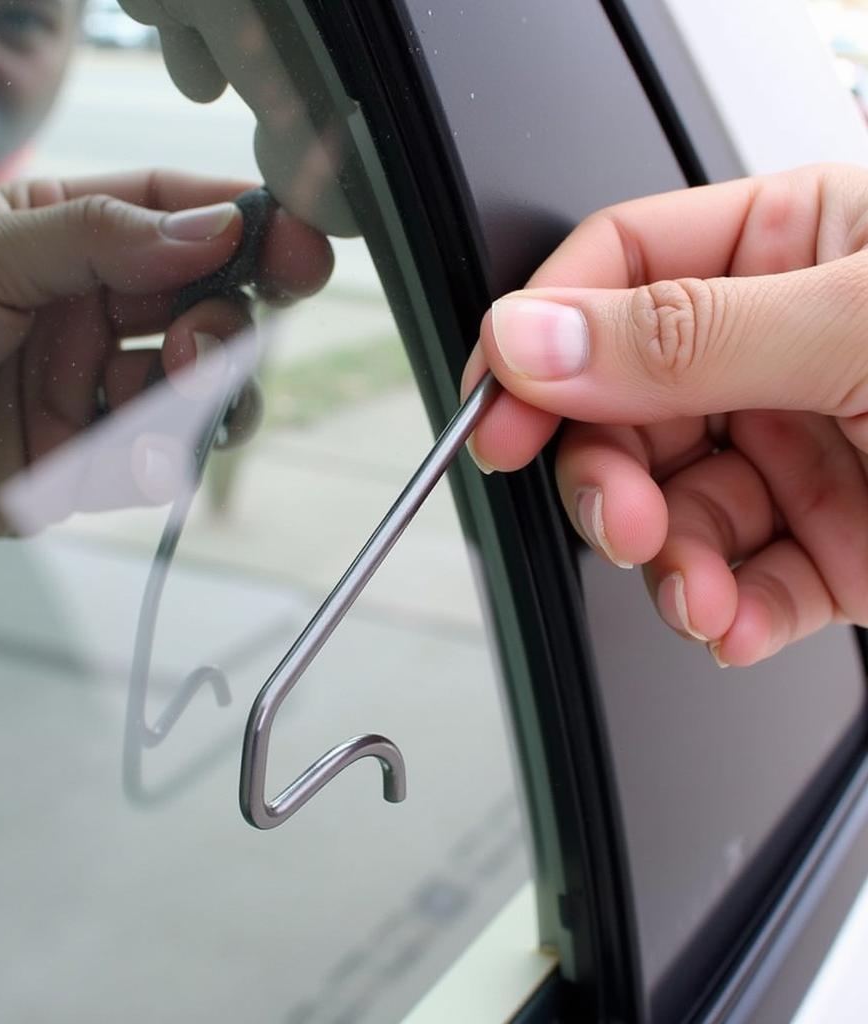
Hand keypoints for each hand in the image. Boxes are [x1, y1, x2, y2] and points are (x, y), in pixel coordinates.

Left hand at [0, 170, 331, 576]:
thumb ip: (100, 239)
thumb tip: (212, 229)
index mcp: (64, 238)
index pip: (175, 218)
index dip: (244, 226)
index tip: (297, 244)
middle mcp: (91, 311)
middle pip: (206, 307)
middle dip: (222, 323)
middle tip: (198, 340)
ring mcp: (92, 388)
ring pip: (199, 390)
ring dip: (203, 395)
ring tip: (161, 396)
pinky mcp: (86, 462)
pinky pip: (158, 461)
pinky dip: (158, 461)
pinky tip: (123, 459)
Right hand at [464, 163, 867, 666]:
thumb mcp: (860, 322)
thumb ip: (687, 334)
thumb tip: (531, 339)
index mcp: (789, 248)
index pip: (616, 270)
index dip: (542, 338)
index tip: (500, 410)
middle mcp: (779, 349)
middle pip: (624, 407)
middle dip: (606, 477)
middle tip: (614, 515)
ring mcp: (803, 452)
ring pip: (671, 510)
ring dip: (666, 562)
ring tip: (693, 589)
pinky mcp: (834, 549)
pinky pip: (746, 586)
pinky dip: (729, 616)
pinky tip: (733, 622)